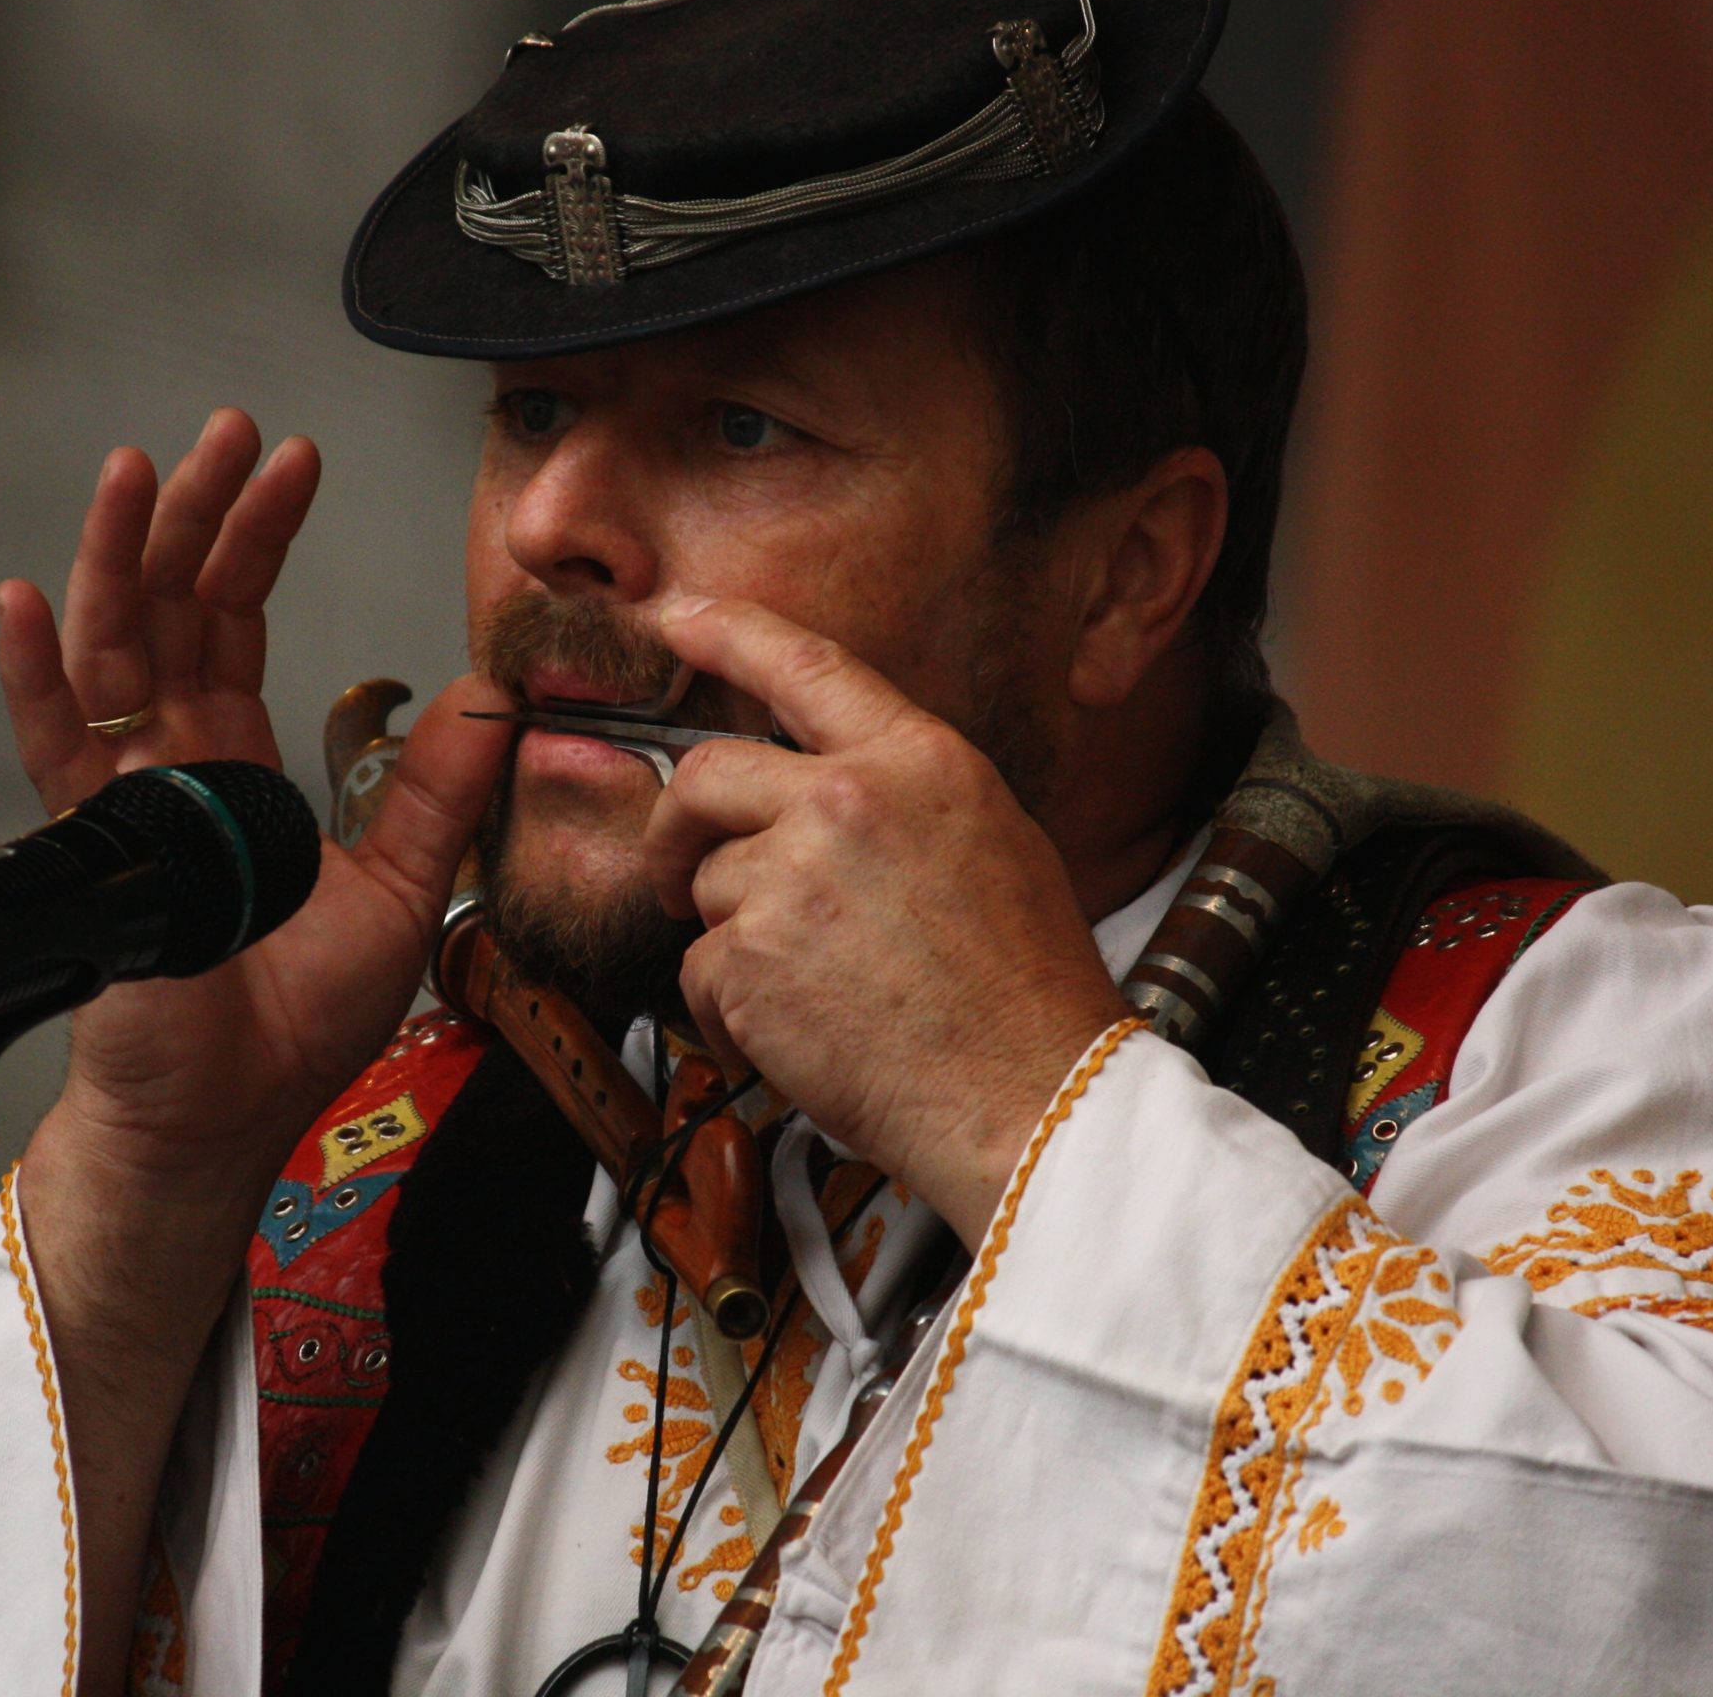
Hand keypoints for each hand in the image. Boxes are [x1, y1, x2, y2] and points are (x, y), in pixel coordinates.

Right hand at [0, 410, 508, 1696]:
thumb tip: (494, 694)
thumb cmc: (296, 1021)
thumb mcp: (404, 889)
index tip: (293, 460)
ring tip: (138, 467)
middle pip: (173, 609)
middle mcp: (173, 765)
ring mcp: (125, 798)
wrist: (225, 1113)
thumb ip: (438, 791)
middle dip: (197, 514)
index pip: (237, 623)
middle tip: (227, 429)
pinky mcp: (94, 846)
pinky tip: (28, 597)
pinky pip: (54, 746)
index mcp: (239, 767)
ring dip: (121, 555)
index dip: (261, 539)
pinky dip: (34, 674)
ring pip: (113, 649)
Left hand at [641, 596, 1129, 1239]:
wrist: (1035, 1098)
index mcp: (920, 762)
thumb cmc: (1026, 992)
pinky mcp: (750, 957)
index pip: (805, 664)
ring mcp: (793, 876)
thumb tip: (815, 792)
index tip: (677, 614)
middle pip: (706, 774)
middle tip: (677, 871)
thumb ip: (900, 799)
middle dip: (678, 827)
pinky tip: (799, 1036)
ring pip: (705, 883)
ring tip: (812, 991)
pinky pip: (701, 970)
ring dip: (734, 939)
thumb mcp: (993, 844)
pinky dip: (731, 1012)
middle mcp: (850, 800)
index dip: (728, 630)